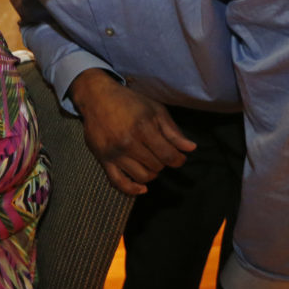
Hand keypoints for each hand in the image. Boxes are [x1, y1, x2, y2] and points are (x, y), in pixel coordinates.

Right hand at [69, 69, 195, 193]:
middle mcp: (128, 142)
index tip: (179, 158)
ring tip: (149, 162)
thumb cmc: (129, 102)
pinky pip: (118, 182)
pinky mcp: (103, 159)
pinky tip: (142, 188)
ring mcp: (114, 153)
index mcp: (143, 127)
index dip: (178, 160)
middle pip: (156, 166)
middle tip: (159, 153)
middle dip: (163, 162)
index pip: (168, 155)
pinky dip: (132, 190)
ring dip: (151, 173)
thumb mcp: (155, 110)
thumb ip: (173, 131)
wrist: (97, 98)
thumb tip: (191, 149)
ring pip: (142, 176)